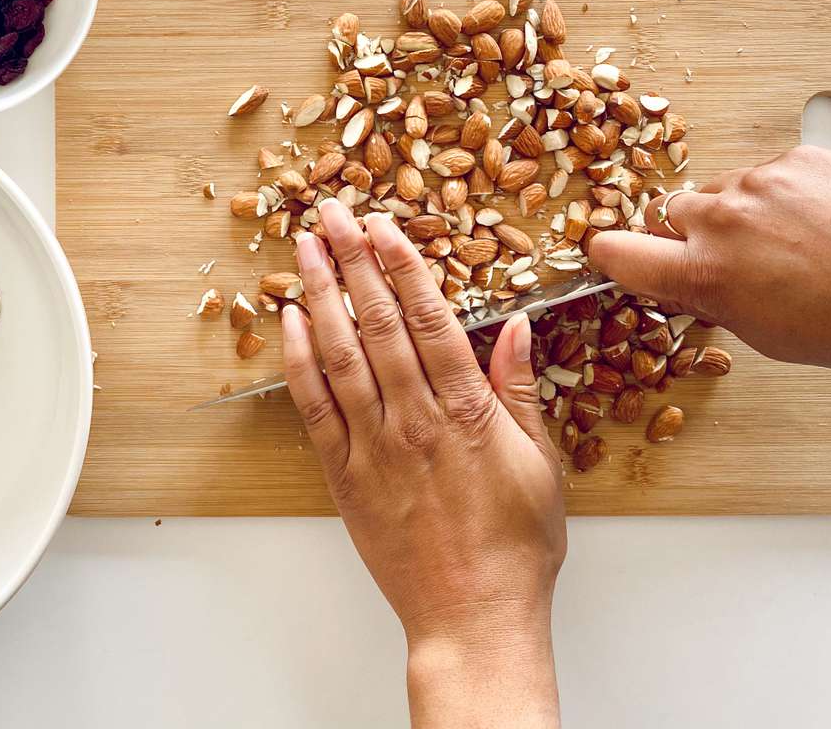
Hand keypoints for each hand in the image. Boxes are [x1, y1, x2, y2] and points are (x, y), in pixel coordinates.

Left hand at [283, 200, 564, 728]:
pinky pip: (314, 409)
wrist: (474, 618)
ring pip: (340, 355)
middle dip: (352, 261)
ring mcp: (375, 448)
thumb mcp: (541, 464)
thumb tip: (513, 327)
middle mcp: (416, 421)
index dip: (402, 264)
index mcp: (468, 412)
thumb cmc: (515, 549)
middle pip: (379, 323)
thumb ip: (519, 391)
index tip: (383, 224)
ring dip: (319, 296)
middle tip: (331, 213)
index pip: (430, 318)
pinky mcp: (345, 477)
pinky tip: (289, 324)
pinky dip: (298, 362)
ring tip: (303, 249)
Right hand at [588, 145, 830, 383]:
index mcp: (706, 273)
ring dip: (747, 210)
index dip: (612, 253)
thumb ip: (711, 299)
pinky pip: (775, 170)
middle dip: (695, 233)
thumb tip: (688, 280)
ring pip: (727, 188)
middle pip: (673, 212)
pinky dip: (790, 192)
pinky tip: (823, 222)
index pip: (618, 252)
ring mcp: (765, 180)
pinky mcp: (803, 156)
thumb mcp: (765, 335)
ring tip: (798, 241)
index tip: (613, 253)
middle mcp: (726, 219)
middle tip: (740, 257)